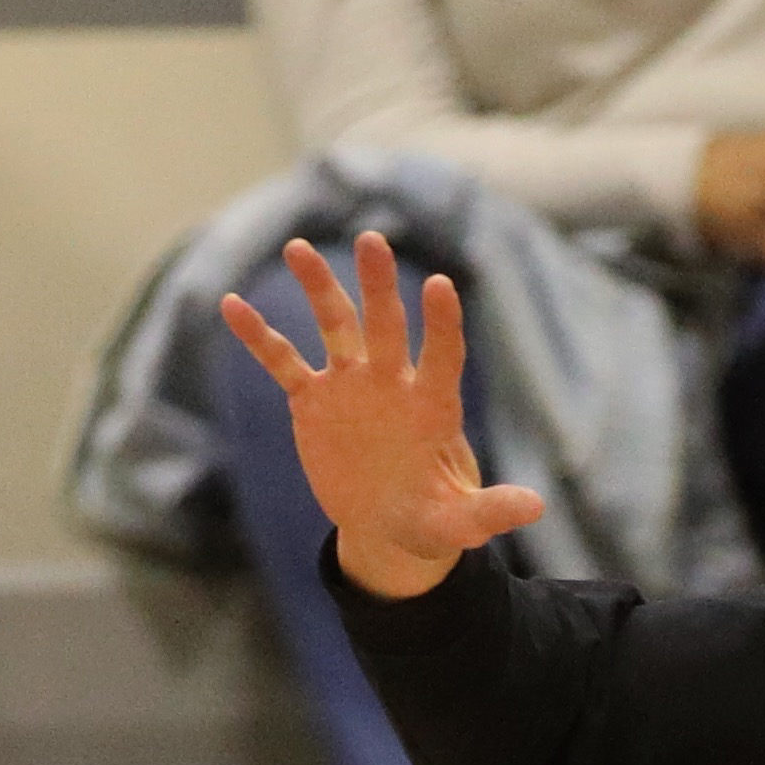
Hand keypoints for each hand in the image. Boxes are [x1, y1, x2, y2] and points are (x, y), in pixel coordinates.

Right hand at [217, 234, 552, 601]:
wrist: (385, 524)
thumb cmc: (429, 520)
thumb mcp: (457, 523)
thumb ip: (489, 511)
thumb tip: (533, 508)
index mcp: (432, 406)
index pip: (442, 355)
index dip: (441, 324)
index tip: (440, 286)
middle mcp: (392, 382)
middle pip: (386, 324)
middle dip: (378, 285)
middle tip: (372, 240)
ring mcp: (350, 385)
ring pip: (333, 325)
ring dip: (317, 286)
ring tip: (297, 248)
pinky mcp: (313, 399)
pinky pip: (283, 361)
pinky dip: (258, 337)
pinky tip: (230, 305)